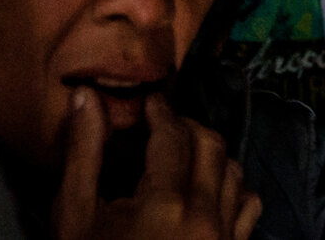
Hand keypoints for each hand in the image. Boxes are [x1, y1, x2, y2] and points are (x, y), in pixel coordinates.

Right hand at [55, 90, 262, 239]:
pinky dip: (233, 189)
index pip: (172, 134)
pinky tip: (207, 191)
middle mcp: (203, 217)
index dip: (160, 111)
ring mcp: (224, 237)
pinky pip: (248, 207)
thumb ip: (83, 154)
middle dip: (186, 128)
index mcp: (164, 203)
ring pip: (233, 171)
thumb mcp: (75, 217)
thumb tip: (87, 98)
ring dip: (211, 155)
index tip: (150, 105)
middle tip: (162, 128)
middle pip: (209, 144)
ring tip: (182, 157)